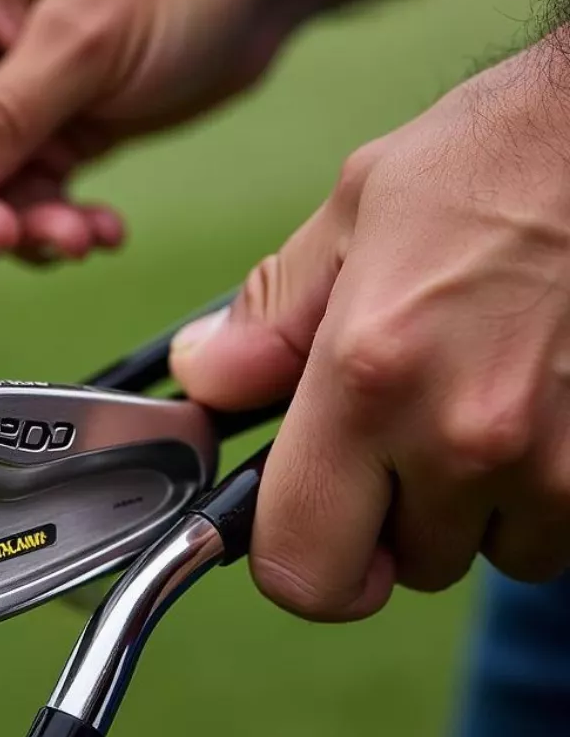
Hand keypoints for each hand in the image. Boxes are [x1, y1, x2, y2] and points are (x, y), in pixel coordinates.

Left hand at [172, 41, 569, 619]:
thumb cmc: (487, 166)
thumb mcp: (348, 219)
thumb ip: (267, 320)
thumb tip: (203, 380)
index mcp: (370, 376)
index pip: (301, 570)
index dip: (291, 557)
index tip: (300, 515)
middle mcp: (465, 438)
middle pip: (400, 568)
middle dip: (387, 515)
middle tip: (398, 427)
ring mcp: (558, 465)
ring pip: (489, 553)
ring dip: (472, 503)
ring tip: (479, 396)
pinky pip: (556, 529)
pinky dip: (537, 490)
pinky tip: (535, 403)